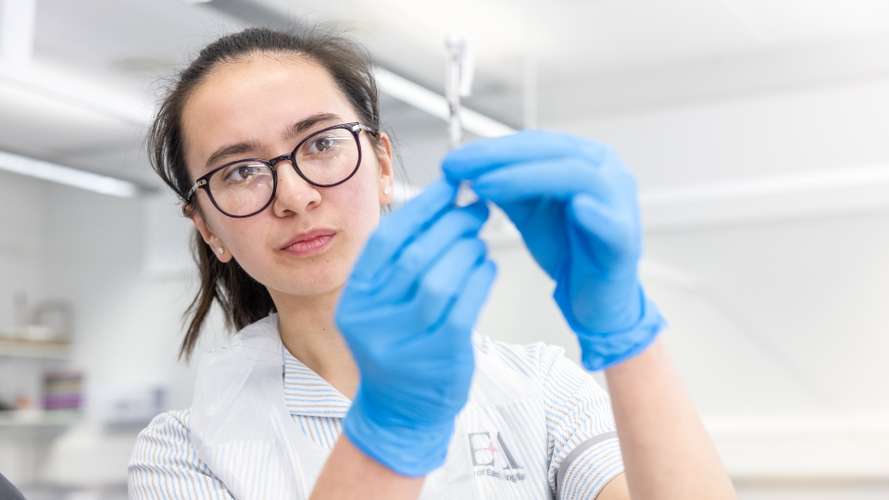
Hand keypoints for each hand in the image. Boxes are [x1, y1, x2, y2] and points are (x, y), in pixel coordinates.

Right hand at [335, 179, 496, 475]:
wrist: (401, 409)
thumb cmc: (399, 344)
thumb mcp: (383, 302)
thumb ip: (401, 259)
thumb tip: (441, 204)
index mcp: (356, 298)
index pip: (386, 240)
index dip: (421, 207)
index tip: (448, 185)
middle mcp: (373, 319)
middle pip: (414, 256)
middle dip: (450, 223)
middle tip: (474, 207)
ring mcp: (405, 340)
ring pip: (440, 279)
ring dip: (466, 248)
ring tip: (479, 237)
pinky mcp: (440, 356)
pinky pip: (465, 305)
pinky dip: (480, 278)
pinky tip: (487, 265)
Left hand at [442, 131, 663, 370]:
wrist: (596, 299)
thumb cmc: (566, 250)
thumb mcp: (528, 211)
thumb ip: (504, 186)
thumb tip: (464, 166)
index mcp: (583, 158)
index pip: (535, 143)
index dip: (491, 148)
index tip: (452, 161)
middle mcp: (607, 170)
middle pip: (552, 151)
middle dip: (500, 157)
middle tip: (457, 167)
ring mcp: (620, 202)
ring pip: (576, 176)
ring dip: (526, 177)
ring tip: (484, 186)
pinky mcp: (625, 239)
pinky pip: (611, 223)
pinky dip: (592, 214)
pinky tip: (572, 207)